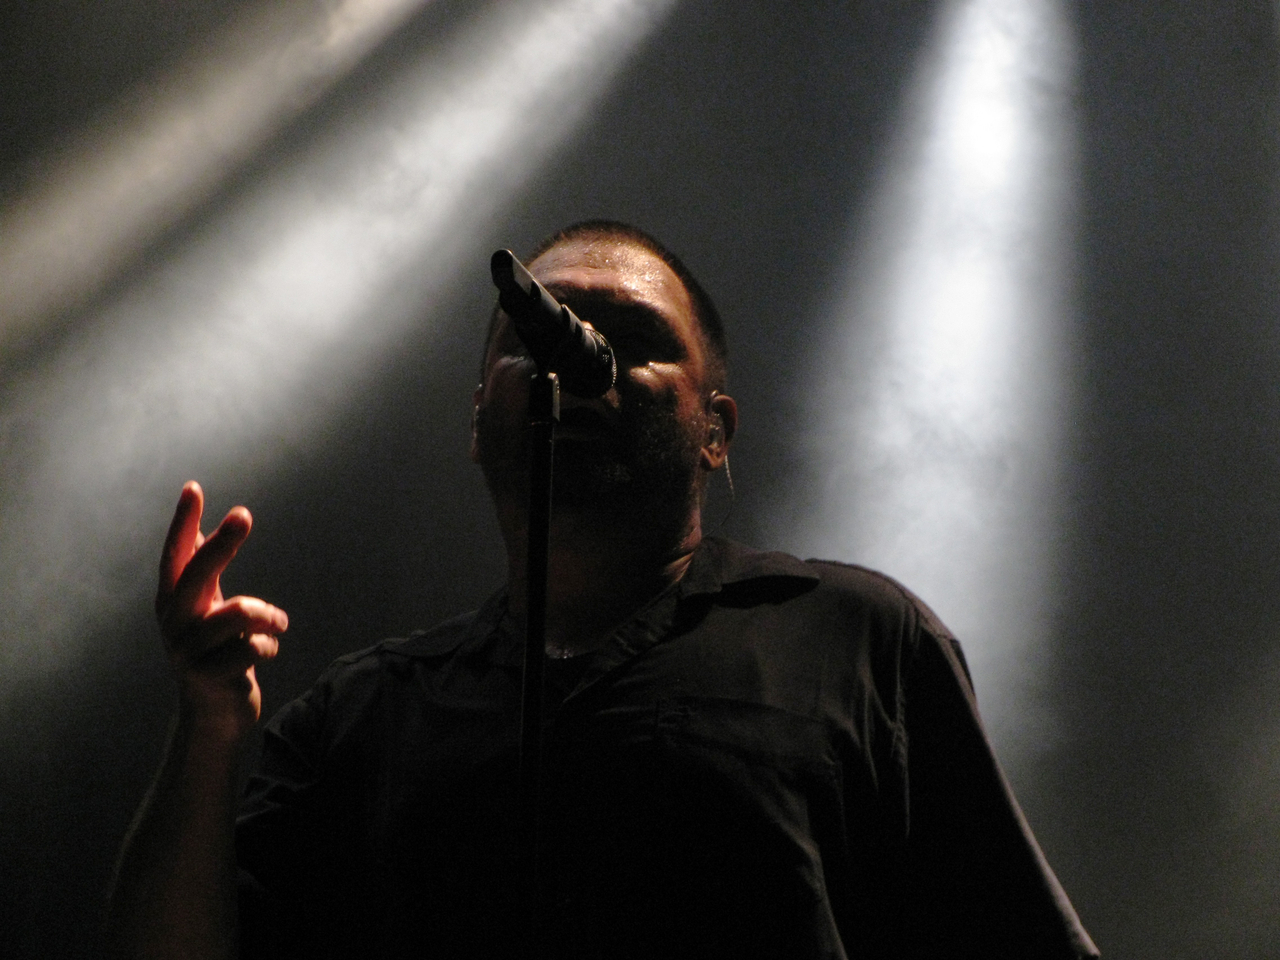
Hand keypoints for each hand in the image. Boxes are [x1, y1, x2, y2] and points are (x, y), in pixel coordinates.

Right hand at [155, 481, 288, 743]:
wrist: (214, 716)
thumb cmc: (217, 653)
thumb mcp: (207, 612)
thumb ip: (205, 576)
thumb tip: (211, 527)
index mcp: (173, 602)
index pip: (175, 556)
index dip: (183, 523)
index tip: (194, 487)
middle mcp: (174, 623)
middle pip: (198, 574)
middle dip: (221, 543)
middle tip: (244, 514)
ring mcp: (188, 652)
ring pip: (240, 613)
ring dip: (270, 617)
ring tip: (278, 624)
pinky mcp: (210, 677)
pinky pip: (256, 646)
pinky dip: (271, 646)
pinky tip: (267, 653)